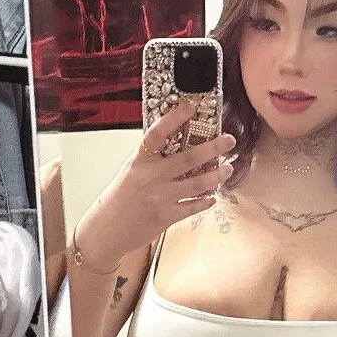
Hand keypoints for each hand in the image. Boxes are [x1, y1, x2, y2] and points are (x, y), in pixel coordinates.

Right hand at [72, 100, 235, 269]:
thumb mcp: (130, 172)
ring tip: (227, 168)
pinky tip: (213, 197)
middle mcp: (151, 177)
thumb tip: (174, 144)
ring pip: (196, 184)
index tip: (191, 107)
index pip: (158, 134)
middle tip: (229, 140)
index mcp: (140, 161)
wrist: (106, 229)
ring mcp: (160, 198)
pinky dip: (205, 201)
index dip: (174, 118)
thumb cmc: (118, 200)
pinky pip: (192, 207)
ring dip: (215, 175)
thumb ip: (150, 159)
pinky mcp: (166, 217)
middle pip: (188, 159)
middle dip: (212, 148)